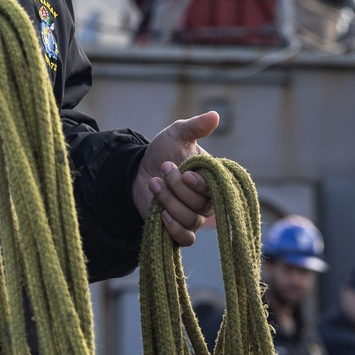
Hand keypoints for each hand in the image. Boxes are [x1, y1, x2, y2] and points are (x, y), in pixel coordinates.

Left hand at [132, 111, 219, 246]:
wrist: (139, 171)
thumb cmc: (163, 151)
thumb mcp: (177, 134)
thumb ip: (195, 126)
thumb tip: (215, 115)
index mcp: (211, 178)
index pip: (216, 189)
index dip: (200, 184)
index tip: (184, 172)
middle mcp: (207, 200)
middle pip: (201, 205)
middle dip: (177, 187)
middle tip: (162, 168)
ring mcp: (194, 216)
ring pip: (190, 219)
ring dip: (168, 201)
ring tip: (154, 183)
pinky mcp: (180, 230)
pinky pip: (186, 239)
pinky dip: (174, 228)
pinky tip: (160, 213)